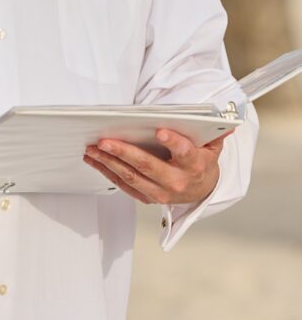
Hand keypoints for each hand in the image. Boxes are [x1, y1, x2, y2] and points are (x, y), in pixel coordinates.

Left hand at [83, 128, 231, 204]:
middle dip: (124, 152)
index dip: (173, 142)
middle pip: (147, 166)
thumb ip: (215, 132)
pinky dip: (108, 172)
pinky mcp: (148, 198)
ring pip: (131, 177)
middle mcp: (177, 182)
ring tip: (91, 149)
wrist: (202, 190)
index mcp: (195, 165)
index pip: (184, 152)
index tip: (161, 130)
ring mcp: (161, 193)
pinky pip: (124, 185)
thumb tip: (228, 122)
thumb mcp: (212, 145)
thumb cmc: (202, 160)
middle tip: (104, 141)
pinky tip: (95, 160)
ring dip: (108, 162)